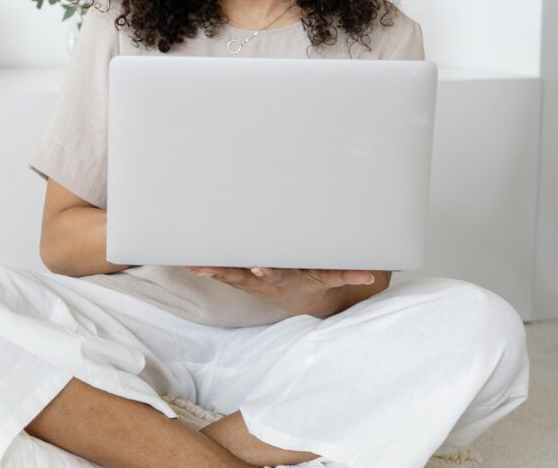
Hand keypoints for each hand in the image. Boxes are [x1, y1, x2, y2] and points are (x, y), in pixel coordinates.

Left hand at [184, 266, 375, 316]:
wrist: (301, 297)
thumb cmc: (315, 280)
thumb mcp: (332, 277)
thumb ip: (348, 273)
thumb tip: (369, 273)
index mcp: (286, 279)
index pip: (276, 275)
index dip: (267, 273)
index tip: (258, 268)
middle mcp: (264, 282)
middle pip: (243, 277)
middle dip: (226, 272)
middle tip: (208, 267)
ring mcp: (251, 281)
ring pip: (228, 275)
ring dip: (209, 270)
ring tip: (191, 263)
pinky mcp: (242, 277)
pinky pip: (222, 272)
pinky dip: (206, 267)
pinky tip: (188, 259)